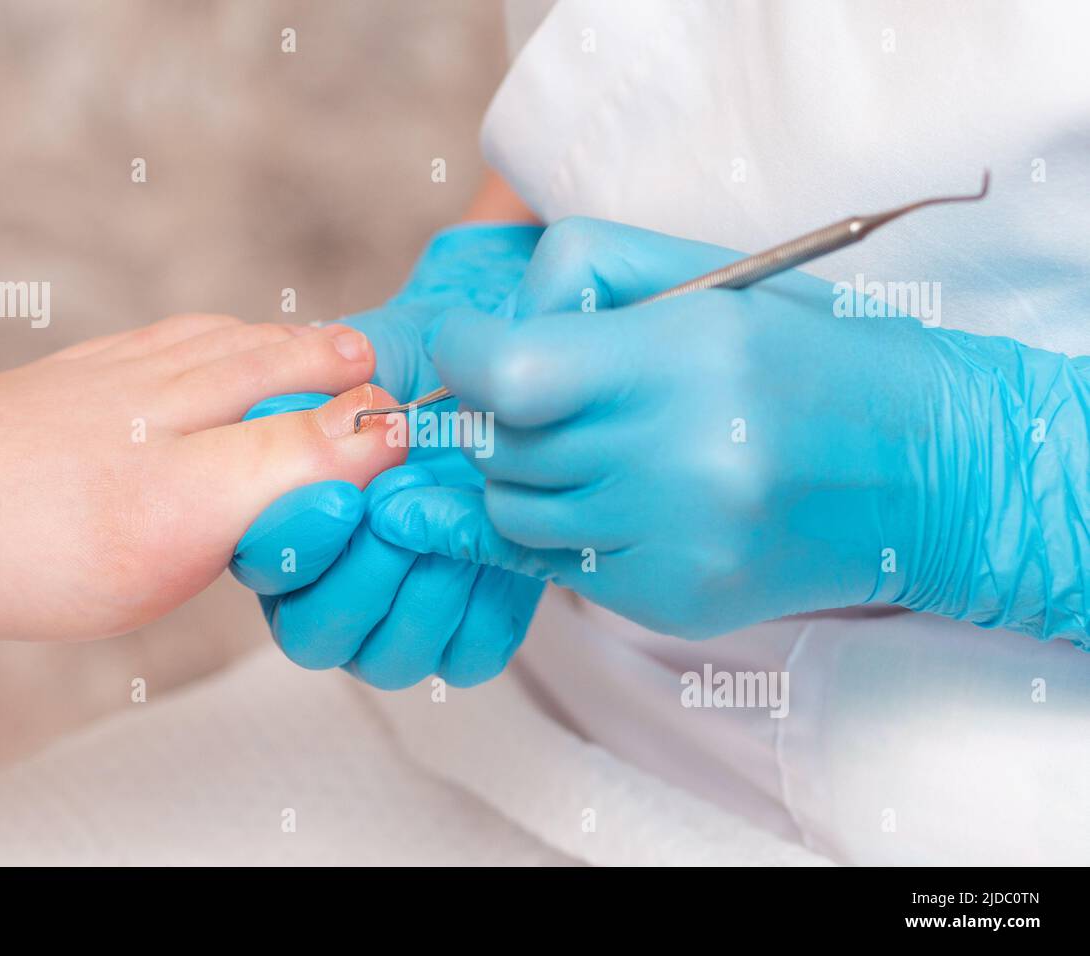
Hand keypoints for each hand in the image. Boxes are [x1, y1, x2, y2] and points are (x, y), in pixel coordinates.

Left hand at [0, 314, 402, 658]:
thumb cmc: (39, 530)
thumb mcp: (196, 507)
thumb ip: (296, 461)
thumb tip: (388, 424)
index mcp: (217, 393)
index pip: (328, 383)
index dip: (377, 400)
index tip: (417, 413)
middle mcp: (170, 372)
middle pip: (274, 351)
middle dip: (328, 360)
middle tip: (370, 364)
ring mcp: (113, 379)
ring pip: (215, 348)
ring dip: (268, 349)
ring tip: (300, 352)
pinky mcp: (67, 394)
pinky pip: (157, 360)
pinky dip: (199, 357)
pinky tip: (186, 373)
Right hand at [229, 224, 546, 688]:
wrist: (504, 382)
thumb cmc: (427, 365)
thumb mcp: (374, 354)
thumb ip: (322, 385)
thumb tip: (291, 418)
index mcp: (284, 526)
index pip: (263, 566)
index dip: (298, 539)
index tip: (347, 496)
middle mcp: (327, 589)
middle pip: (313, 634)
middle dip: (362, 572)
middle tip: (405, 502)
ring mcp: (395, 624)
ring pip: (385, 658)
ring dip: (422, 590)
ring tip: (459, 517)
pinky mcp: (468, 636)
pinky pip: (466, 655)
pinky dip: (484, 607)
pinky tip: (498, 545)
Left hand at [370, 217, 1089, 646]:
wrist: (929, 470)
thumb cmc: (814, 354)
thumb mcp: (713, 279)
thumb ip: (583, 279)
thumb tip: (486, 329)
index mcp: (689, 358)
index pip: (506, 374)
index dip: (464, 355)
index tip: (472, 345)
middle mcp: (680, 460)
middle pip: (500, 447)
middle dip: (492, 414)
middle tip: (533, 395)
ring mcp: (675, 544)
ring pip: (513, 512)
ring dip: (521, 476)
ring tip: (586, 447)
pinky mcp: (674, 601)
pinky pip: (557, 566)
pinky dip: (562, 529)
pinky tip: (615, 499)